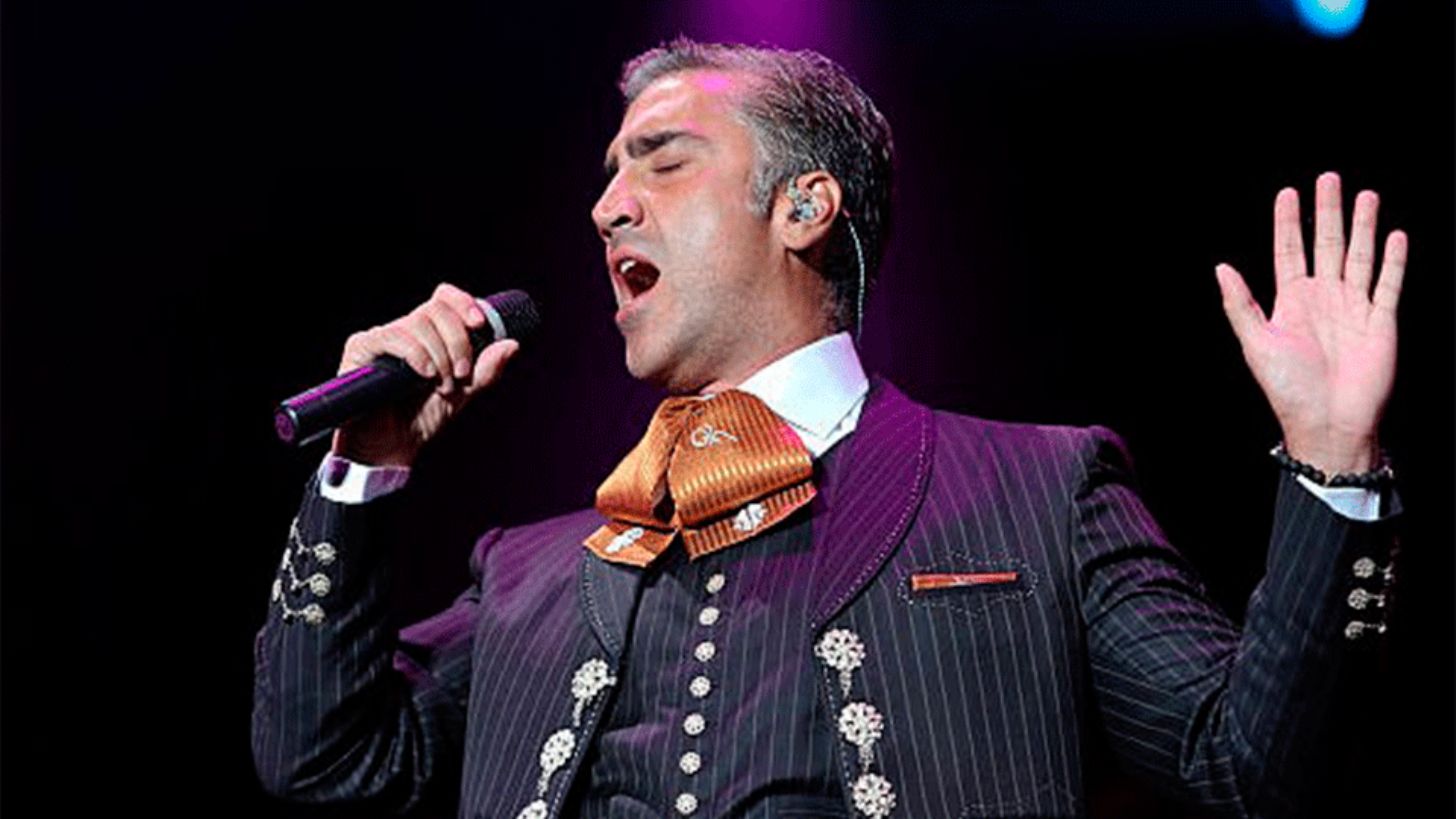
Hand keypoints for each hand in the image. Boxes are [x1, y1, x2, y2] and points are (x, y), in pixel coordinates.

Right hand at [330, 283, 519, 466]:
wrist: (391, 449)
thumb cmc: (421, 420)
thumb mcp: (463, 394)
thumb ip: (485, 371)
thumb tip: (512, 345)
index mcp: (429, 334)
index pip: (444, 299)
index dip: (464, 303)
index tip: (481, 324)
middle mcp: (405, 330)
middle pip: (436, 309)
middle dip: (458, 341)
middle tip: (462, 374)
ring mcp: (382, 337)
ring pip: (417, 322)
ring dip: (439, 355)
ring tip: (442, 385)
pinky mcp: (361, 348)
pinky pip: (391, 336)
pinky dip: (415, 354)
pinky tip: (424, 374)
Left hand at [1215, 172, 1407, 473]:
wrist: (1328, 422)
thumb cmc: (1287, 388)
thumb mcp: (1256, 343)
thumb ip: (1240, 304)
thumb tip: (1220, 268)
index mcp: (1291, 301)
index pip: (1290, 251)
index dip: (1289, 222)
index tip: (1288, 192)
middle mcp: (1324, 298)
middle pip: (1326, 244)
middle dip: (1328, 211)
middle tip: (1329, 178)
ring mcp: (1353, 308)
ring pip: (1359, 256)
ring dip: (1362, 226)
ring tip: (1365, 195)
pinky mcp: (1380, 322)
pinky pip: (1388, 285)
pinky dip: (1393, 261)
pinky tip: (1394, 236)